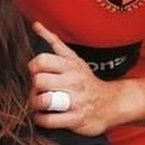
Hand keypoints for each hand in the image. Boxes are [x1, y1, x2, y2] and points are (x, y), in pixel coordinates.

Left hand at [28, 21, 124, 135]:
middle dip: (33, 87)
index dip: (33, 67)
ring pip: (43, 101)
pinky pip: (49, 120)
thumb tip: (35, 24)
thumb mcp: (73, 58)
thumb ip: (53, 42)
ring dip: (35, 103)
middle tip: (37, 90)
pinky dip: (40, 119)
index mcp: (70, 66)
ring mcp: (75, 101)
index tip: (36, 73)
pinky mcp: (76, 119)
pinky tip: (41, 115)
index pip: (41, 61)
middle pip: (39, 81)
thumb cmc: (86, 79)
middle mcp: (73, 82)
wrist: (111, 103)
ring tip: (38, 103)